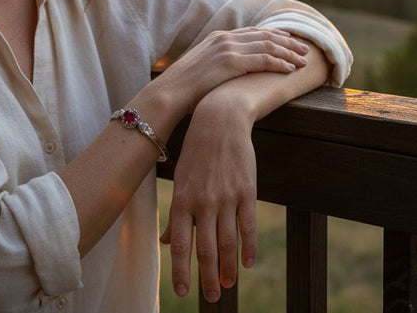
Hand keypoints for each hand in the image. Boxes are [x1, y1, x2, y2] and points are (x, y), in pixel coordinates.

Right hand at [150, 27, 307, 115]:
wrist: (170, 92)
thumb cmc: (184, 88)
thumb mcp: (201, 68)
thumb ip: (216, 63)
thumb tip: (227, 72)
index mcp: (218, 37)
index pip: (253, 31)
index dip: (274, 34)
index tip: (289, 39)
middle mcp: (225, 39)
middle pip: (265, 35)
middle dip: (288, 42)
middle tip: (304, 49)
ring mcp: (228, 49)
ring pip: (269, 46)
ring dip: (289, 53)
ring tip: (303, 60)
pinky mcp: (232, 63)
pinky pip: (264, 60)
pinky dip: (280, 64)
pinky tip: (291, 69)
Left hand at [160, 96, 257, 302]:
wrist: (220, 120)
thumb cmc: (196, 153)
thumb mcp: (180, 180)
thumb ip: (176, 214)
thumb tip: (168, 241)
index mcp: (183, 200)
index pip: (181, 244)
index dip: (181, 271)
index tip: (182, 293)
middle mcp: (203, 202)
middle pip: (206, 249)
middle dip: (208, 277)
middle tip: (211, 297)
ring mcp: (226, 197)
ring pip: (228, 242)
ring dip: (229, 267)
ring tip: (229, 284)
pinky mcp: (246, 191)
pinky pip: (247, 226)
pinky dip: (248, 247)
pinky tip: (248, 263)